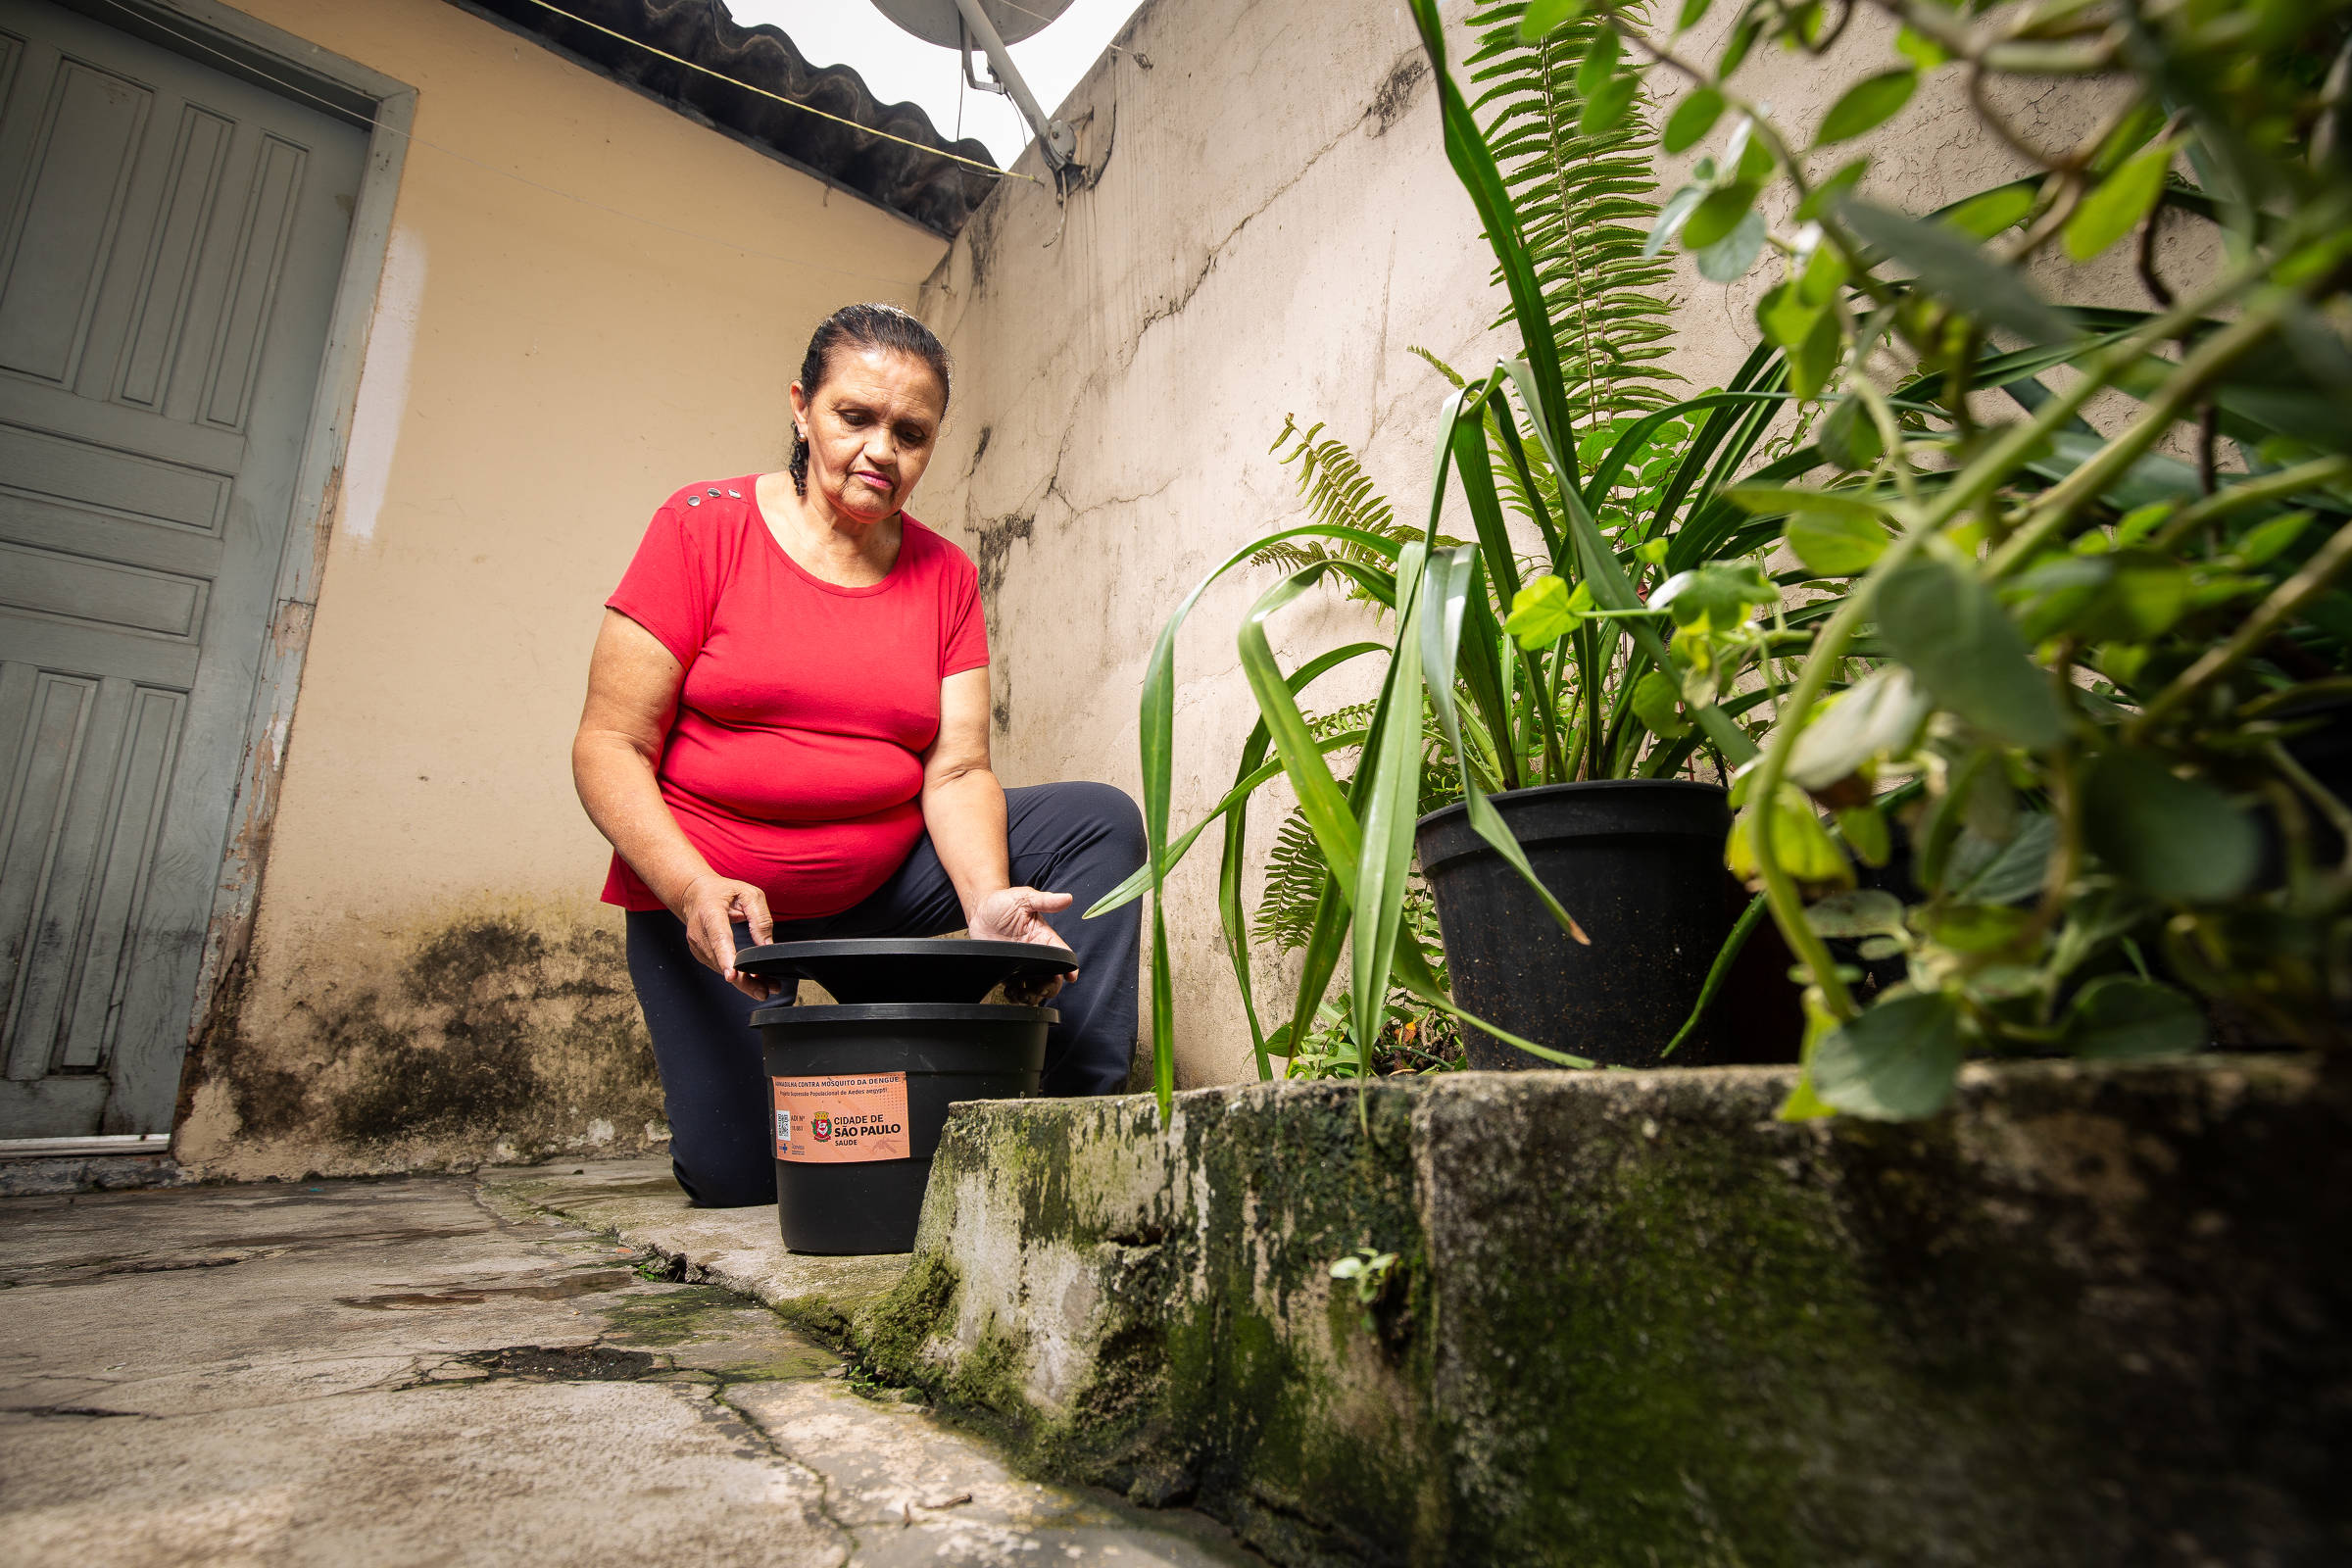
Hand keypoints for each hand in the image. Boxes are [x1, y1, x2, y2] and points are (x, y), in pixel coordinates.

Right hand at [678, 874, 777, 999]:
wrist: (694, 894)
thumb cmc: (723, 892)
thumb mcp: (748, 894)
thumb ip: (760, 918)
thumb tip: (767, 945)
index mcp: (711, 913)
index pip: (718, 938)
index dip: (726, 958)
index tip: (732, 975)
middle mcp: (699, 932)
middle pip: (721, 961)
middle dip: (743, 980)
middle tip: (764, 991)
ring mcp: (697, 946)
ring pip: (721, 970)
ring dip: (744, 981)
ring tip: (768, 986)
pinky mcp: (701, 954)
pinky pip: (720, 968)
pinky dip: (736, 975)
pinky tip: (753, 978)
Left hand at [968, 885, 1075, 1002]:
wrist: (980, 910)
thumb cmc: (1003, 902)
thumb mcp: (1025, 898)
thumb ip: (1045, 900)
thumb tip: (1067, 898)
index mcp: (1045, 938)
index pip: (1063, 955)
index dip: (1069, 968)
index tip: (1070, 976)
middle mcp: (1037, 953)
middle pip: (1052, 978)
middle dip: (1050, 988)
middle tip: (1039, 988)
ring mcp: (1023, 964)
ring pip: (1035, 987)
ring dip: (1032, 996)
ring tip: (1022, 994)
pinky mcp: (1008, 971)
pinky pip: (1016, 989)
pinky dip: (1015, 996)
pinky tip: (1010, 992)